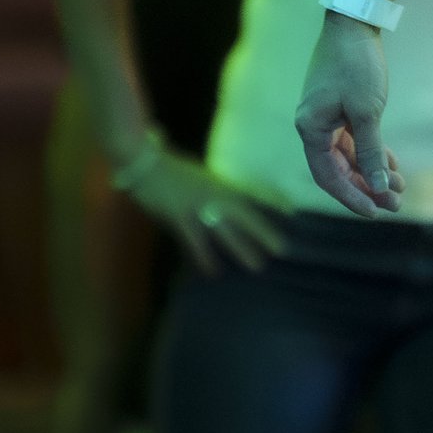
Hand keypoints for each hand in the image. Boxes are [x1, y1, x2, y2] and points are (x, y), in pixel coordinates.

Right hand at [119, 145, 287, 274]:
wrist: (142, 161)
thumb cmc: (166, 169)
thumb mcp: (196, 177)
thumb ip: (210, 191)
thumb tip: (220, 207)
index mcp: (217, 183)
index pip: (250, 194)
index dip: (271, 202)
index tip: (291, 213)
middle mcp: (212, 194)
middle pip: (244, 216)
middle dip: (263, 232)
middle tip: (282, 250)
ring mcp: (197, 205)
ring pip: (226, 230)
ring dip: (242, 248)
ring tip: (258, 266)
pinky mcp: (179, 216)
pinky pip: (196, 241)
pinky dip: (205, 257)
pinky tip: (213, 271)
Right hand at [296, 13, 401, 215]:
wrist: (354, 22)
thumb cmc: (356, 64)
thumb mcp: (366, 112)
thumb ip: (371, 152)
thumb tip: (379, 187)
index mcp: (310, 128)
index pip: (328, 176)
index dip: (351, 197)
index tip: (375, 213)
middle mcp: (313, 126)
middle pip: (339, 170)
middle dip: (368, 188)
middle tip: (396, 204)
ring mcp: (326, 117)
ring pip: (349, 157)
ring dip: (373, 173)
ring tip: (400, 189)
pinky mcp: (340, 109)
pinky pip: (354, 141)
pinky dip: (372, 154)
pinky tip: (392, 166)